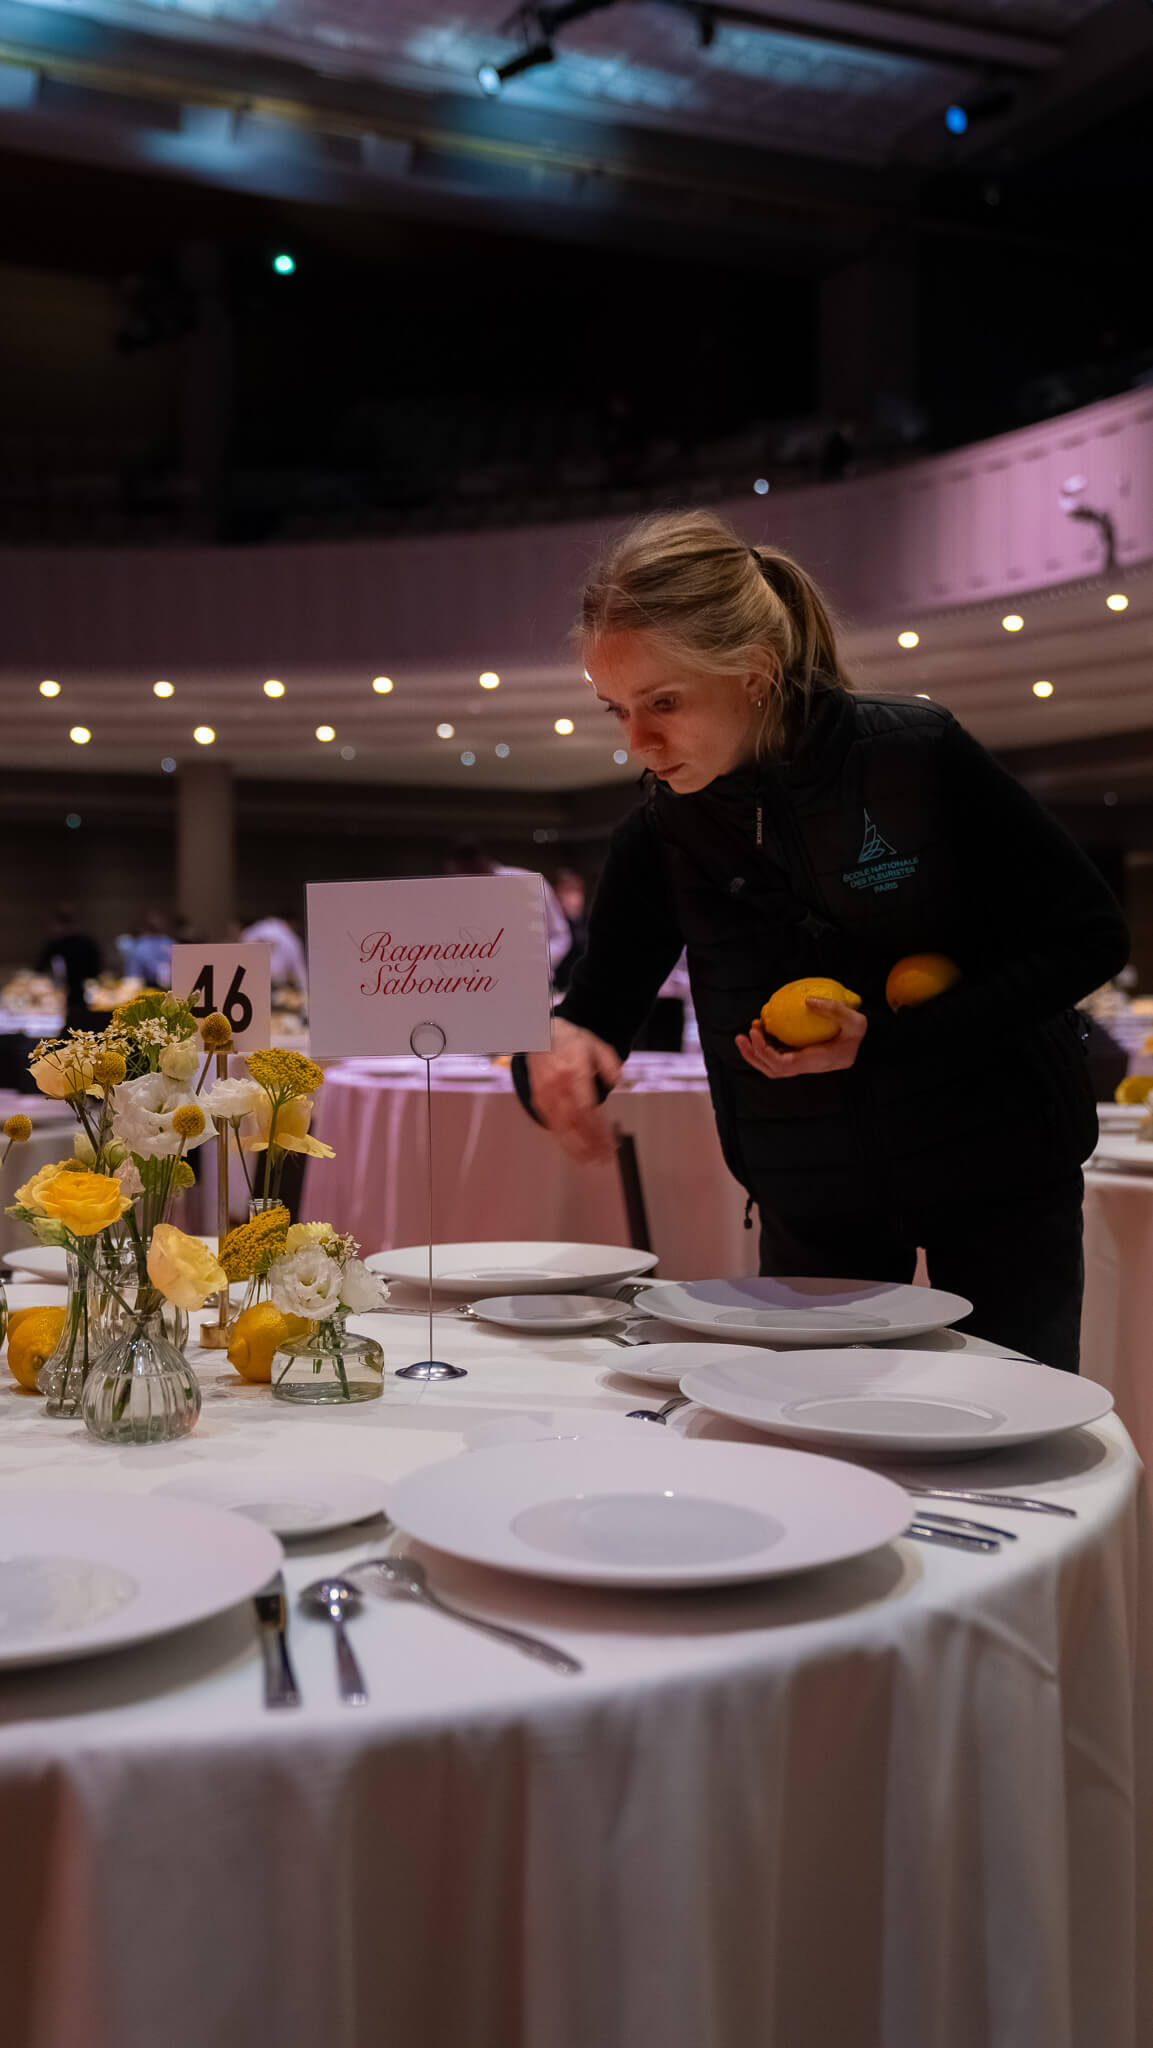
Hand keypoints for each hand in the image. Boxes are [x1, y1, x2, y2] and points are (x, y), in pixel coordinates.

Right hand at [525, 1018, 620, 1163]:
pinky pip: (551, 1124)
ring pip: (561, 1127)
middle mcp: (557, 1085)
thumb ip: (610, 1063)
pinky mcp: (539, 1099)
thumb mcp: (596, 1044)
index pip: (587, 1109)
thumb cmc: (570, 1040)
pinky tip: (574, 1149)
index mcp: (574, 1071)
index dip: (598, 1130)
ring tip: (590, 1161)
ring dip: (576, 1147)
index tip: (610, 1143)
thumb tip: (618, 1081)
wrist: (539, 1033)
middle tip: (604, 1158)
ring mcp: (545, 1093)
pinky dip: (563, 1139)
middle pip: (575, 1122)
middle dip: (590, 1143)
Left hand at [734, 999, 867, 1078]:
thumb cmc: (858, 1033)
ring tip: (746, 1032)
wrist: (862, 1044)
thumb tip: (808, 1000)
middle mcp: (807, 1068)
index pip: (784, 1065)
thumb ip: (835, 1010)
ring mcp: (802, 1065)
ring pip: (772, 1067)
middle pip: (772, 1070)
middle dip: (753, 1055)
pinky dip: (765, 1047)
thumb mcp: (855, 1021)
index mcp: (816, 1062)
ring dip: (755, 1053)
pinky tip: (761, 1030)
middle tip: (741, 1035)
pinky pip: (777, 1057)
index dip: (765, 1052)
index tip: (755, 1033)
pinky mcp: (799, 1059)